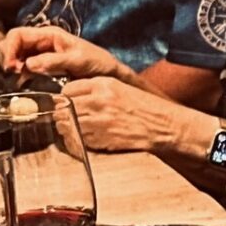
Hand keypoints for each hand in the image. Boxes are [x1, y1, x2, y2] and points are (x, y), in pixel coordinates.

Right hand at [0, 24, 134, 82]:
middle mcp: (42, 42)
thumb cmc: (97, 62)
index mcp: (49, 34)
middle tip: (12, 73)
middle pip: (12, 43)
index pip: (18, 34)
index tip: (11, 66)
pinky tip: (22, 82)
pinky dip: (18, 74)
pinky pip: (23, 67)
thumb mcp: (78, 60)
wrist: (108, 73)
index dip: (9, 48)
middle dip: (7, 56)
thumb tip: (29, 65)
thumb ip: (54, 61)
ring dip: (11, 65)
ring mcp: (41, 53)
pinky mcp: (42, 66)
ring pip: (15, 55)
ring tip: (16, 78)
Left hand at [59, 77, 189, 153]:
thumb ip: (95, 89)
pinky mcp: (101, 139)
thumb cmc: (143, 107)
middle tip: (68, 117)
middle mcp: (99, 101)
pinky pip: (78, 139)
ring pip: (67, 125)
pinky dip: (77, 140)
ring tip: (77, 128)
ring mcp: (99, 121)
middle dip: (64, 113)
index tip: (67, 103)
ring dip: (68, 128)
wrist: (161, 125)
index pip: (67, 90)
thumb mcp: (119, 88)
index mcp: (103, 85)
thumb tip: (71, 96)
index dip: (66, 98)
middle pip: (64, 108)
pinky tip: (86, 137)